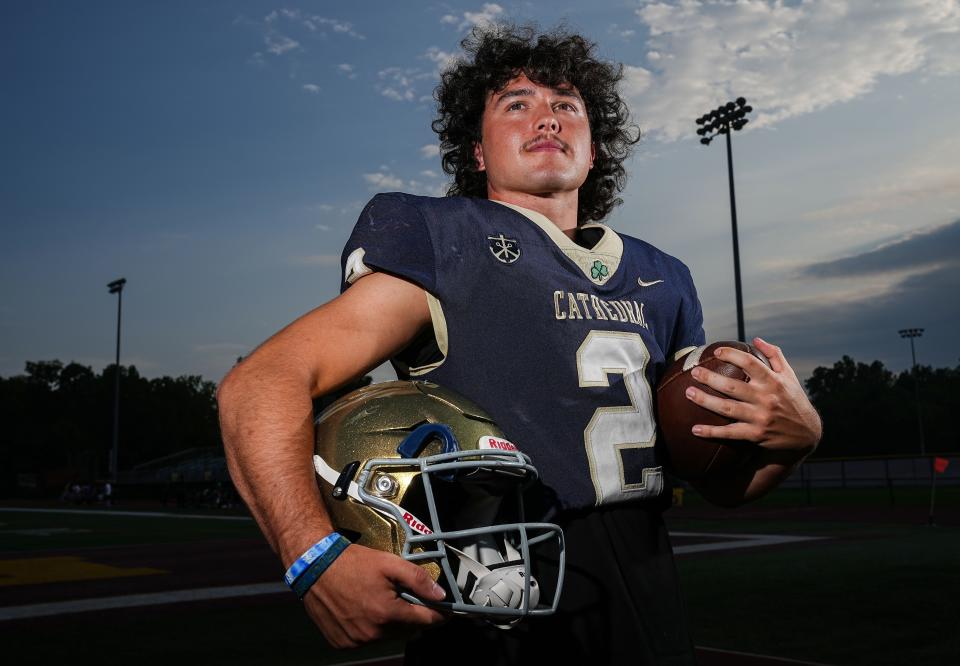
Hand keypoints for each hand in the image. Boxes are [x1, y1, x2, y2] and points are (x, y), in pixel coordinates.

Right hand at [304, 543, 446, 647]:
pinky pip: (367, 641)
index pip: (425, 621)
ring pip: (387, 637)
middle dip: (412, 616)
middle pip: (407, 630)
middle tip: (406, 598)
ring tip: (382, 602)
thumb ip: (418, 579)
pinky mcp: (343, 643)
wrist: (315, 567)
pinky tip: (365, 611)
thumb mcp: (390, 563)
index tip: (445, 610)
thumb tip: (441, 596)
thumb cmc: (354, 563)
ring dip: (391, 624)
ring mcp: (356, 641)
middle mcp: (372, 633)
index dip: (438, 614)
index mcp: (387, 614)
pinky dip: (371, 629)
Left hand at [684, 337, 821, 459]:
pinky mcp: (756, 435)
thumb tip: (756, 339)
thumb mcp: (789, 376)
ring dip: (706, 401)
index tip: (716, 352)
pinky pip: (730, 433)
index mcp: (773, 381)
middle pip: (733, 386)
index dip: (732, 355)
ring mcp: (760, 417)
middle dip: (711, 378)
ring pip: (728, 409)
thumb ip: (774, 355)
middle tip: (694, 372)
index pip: (750, 363)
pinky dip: (712, 432)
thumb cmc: (793, 399)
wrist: (806, 434)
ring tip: (688, 393)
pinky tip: (695, 429)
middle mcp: (766, 398)